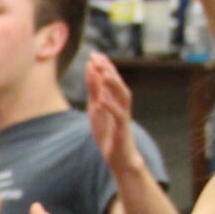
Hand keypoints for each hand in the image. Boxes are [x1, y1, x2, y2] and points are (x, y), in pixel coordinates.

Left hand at [84, 53, 140, 174]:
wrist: (118, 159)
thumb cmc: (108, 133)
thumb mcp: (96, 108)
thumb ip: (94, 90)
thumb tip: (90, 69)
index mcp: (115, 100)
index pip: (111, 80)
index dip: (104, 66)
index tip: (94, 54)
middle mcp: (122, 106)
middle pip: (119, 83)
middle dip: (109, 70)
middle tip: (97, 58)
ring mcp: (124, 117)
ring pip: (123, 96)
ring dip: (113, 83)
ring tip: (103, 72)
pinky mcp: (122, 130)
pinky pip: (119, 116)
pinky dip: (111, 106)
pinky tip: (102, 99)